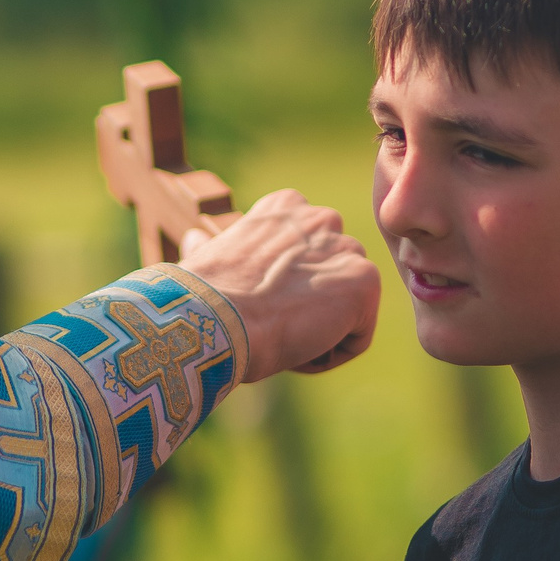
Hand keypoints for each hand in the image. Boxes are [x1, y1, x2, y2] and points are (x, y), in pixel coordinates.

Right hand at [177, 189, 380, 380]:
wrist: (213, 317)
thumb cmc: (203, 297)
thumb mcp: (208, 259)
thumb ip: (215, 247)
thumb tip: (194, 239)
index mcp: (286, 206)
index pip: (307, 256)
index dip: (282, 290)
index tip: (257, 303)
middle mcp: (322, 217)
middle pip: (332, 280)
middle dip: (310, 306)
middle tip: (272, 324)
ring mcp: (348, 248)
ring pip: (346, 311)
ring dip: (320, 331)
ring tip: (280, 336)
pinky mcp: (364, 281)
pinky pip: (357, 337)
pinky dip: (329, 354)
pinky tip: (297, 348)